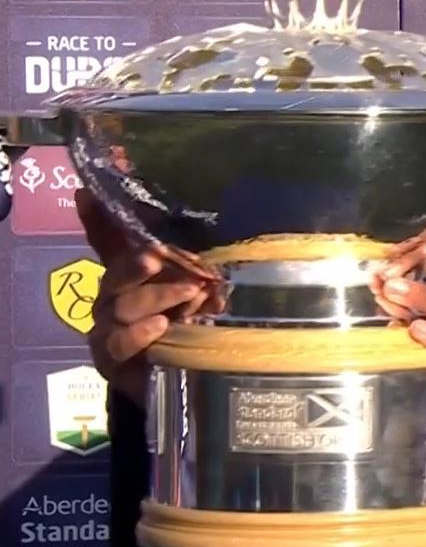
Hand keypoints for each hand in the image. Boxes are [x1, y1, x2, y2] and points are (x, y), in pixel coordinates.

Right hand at [76, 188, 221, 406]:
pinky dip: (141, 333)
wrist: (170, 377)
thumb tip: (188, 242)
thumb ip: (187, 263)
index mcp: (129, 273)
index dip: (96, 218)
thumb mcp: (192, 288)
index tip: (85, 195)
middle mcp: (112, 295)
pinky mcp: (110, 358)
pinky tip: (161, 326)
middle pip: (117, 275)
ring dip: (160, 297)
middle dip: (138, 265)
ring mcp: (107, 327)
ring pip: (123, 307)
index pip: (107, 240)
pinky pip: (120, 342)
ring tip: (192, 292)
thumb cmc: (181, 322)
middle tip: (159, 256)